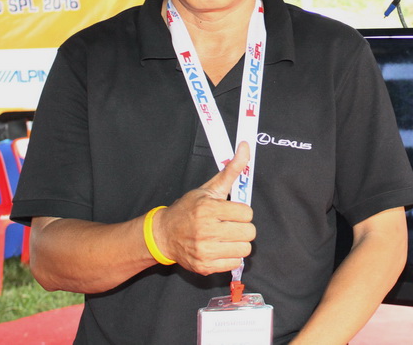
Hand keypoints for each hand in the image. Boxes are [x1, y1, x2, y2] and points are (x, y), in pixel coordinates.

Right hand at [154, 142, 255, 274]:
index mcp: (209, 209)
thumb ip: (231, 170)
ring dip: (238, 243)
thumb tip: (246, 147)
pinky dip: (231, 257)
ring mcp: (205, 250)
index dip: (241, 212)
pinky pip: (234, 264)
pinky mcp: (205, 266)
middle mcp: (207, 230)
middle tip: (230, 225)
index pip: (247, 213)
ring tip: (226, 237)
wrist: (163, 234)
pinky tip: (220, 248)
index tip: (231, 212)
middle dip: (242, 228)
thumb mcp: (209, 188)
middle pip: (249, 232)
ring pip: (244, 249)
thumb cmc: (189, 210)